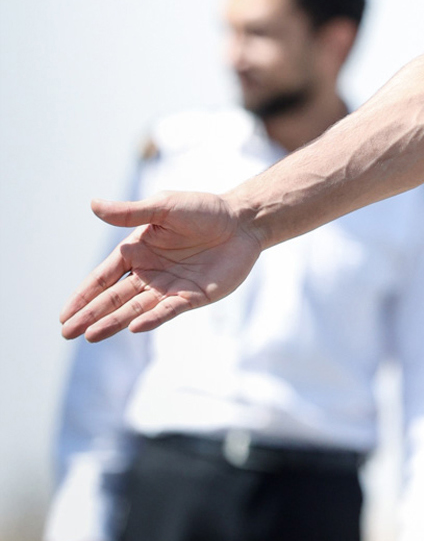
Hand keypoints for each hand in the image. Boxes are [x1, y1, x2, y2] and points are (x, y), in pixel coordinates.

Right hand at [60, 193, 262, 341]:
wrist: (242, 221)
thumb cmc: (202, 209)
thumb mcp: (163, 207)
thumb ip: (129, 212)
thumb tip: (93, 205)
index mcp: (137, 251)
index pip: (103, 278)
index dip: (83, 296)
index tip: (63, 315)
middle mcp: (149, 273)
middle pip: (113, 298)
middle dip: (90, 315)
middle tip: (67, 332)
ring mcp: (169, 287)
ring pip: (134, 309)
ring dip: (113, 322)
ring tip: (90, 335)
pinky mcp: (191, 297)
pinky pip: (167, 311)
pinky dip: (150, 319)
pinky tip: (134, 327)